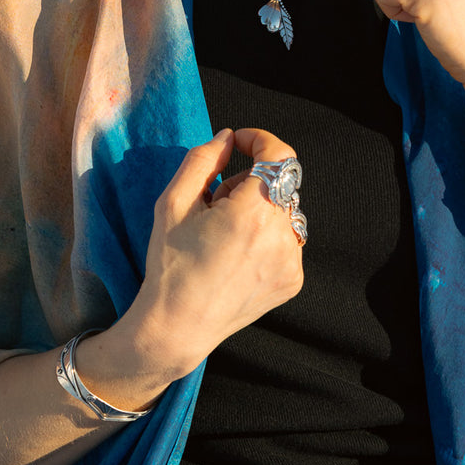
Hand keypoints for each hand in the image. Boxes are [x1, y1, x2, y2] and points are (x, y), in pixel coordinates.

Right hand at [119, 126, 304, 378]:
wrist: (179, 326)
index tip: (239, 142)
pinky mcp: (293, 279)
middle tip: (214, 204)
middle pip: (278, 183)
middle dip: (248, 182)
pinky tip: (237, 256)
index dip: (259, 139)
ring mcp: (292, 260)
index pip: (279, 155)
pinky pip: (287, 240)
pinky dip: (266, 237)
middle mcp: (281, 235)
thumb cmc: (171, 265)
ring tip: (225, 234)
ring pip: (284, 211)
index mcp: (253, 213)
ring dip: (260, 210)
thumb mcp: (173, 203)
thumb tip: (228, 138)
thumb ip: (202, 159)